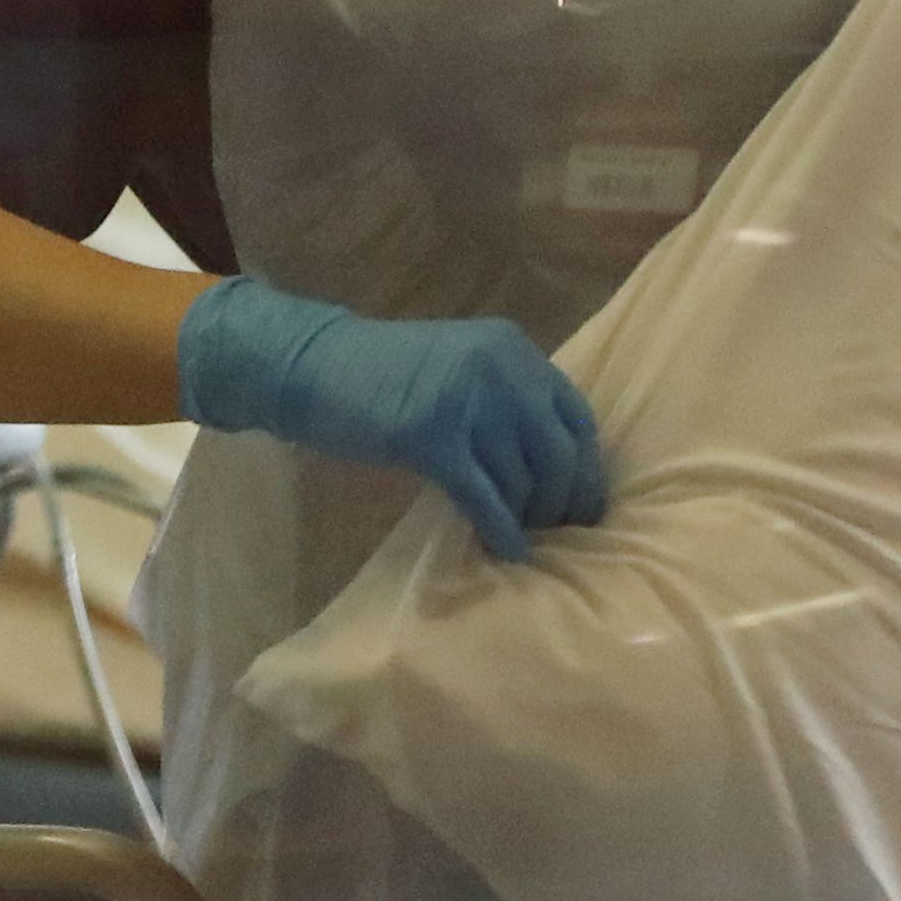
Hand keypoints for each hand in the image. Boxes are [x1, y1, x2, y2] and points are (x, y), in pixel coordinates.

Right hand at [176, 276, 608, 561]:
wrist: (314, 367)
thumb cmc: (384, 376)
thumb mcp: (460, 369)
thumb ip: (505, 399)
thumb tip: (553, 469)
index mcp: (512, 348)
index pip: (576, 417)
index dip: (586, 468)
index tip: (584, 506)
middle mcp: (501, 368)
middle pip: (559, 453)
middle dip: (563, 502)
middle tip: (557, 535)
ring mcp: (468, 400)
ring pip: (523, 479)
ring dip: (529, 518)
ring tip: (527, 542)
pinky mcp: (433, 436)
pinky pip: (484, 497)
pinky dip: (500, 530)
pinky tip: (506, 552)